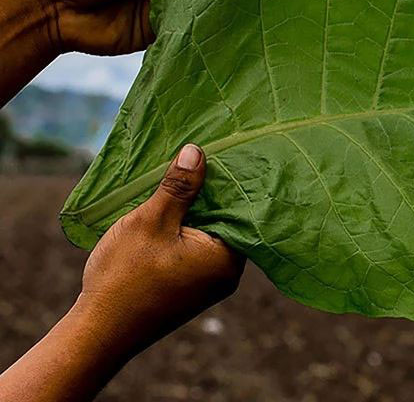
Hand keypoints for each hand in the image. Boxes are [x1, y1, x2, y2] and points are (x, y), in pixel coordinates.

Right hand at [0, 145, 242, 401]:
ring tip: (184, 178)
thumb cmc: (125, 277)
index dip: (233, 180)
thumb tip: (198, 151)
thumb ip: (179, 187)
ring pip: (209, 234)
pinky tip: (171, 210)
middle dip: (212, 192)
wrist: (97, 334)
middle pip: (228, 220)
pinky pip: (195, 249)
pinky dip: (186, 229)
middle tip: (204, 157)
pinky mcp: (189, 288)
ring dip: (196, 210)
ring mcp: (208, 283)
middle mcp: (227, 273)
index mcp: (228, 258)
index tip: (226, 152)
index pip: (244, 209)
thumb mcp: (151, 221)